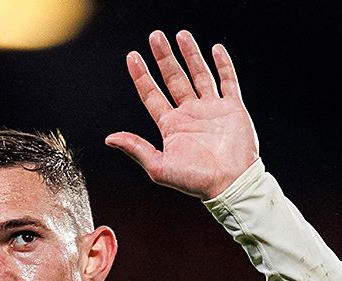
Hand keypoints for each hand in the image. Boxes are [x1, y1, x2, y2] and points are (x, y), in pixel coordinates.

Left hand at [106, 30, 259, 199]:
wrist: (230, 184)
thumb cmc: (195, 181)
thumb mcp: (159, 166)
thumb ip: (136, 148)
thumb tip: (109, 138)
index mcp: (171, 125)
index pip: (152, 94)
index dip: (142, 75)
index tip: (133, 56)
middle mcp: (190, 114)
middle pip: (173, 78)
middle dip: (164, 57)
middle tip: (155, 36)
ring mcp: (211, 109)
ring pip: (199, 74)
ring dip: (190, 55)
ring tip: (181, 35)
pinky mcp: (232, 108)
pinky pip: (228, 81)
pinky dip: (223, 65)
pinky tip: (215, 49)